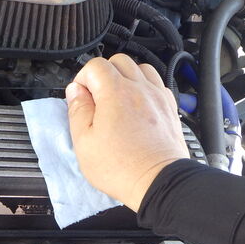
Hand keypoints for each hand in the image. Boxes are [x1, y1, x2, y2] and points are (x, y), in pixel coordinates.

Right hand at [66, 54, 188, 211]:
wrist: (158, 182)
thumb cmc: (122, 167)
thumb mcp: (84, 142)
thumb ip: (77, 110)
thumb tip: (75, 91)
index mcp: (115, 92)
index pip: (95, 66)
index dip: (83, 79)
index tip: (81, 97)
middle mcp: (140, 89)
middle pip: (119, 61)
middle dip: (103, 75)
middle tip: (96, 98)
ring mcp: (157, 97)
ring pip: (141, 69)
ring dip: (125, 78)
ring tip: (116, 100)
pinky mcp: (169, 109)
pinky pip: (157, 85)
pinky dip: (144, 89)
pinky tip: (136, 107)